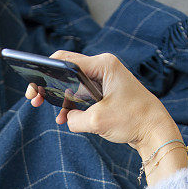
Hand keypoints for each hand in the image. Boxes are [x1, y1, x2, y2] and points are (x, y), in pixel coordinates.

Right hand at [25, 51, 184, 161]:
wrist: (154, 129)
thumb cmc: (132, 119)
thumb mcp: (97, 122)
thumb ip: (74, 119)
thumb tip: (67, 118)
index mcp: (103, 65)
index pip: (66, 59)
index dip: (45, 71)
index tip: (33, 84)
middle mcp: (103, 67)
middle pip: (67, 70)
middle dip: (49, 85)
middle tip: (34, 98)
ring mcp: (104, 79)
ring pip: (73, 84)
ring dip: (59, 98)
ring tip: (47, 110)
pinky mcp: (105, 91)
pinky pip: (81, 94)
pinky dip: (72, 105)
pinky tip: (64, 118)